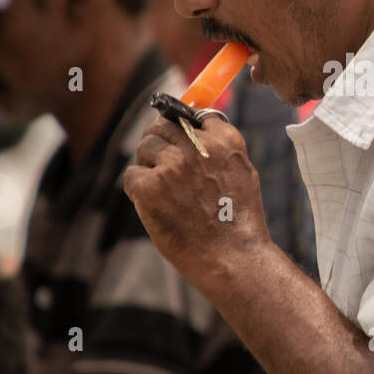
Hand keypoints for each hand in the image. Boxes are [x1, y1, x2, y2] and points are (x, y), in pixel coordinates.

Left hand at [122, 116, 272, 292]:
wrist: (232, 257)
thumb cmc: (238, 221)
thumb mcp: (242, 172)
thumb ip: (219, 148)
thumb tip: (195, 127)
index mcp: (224, 139)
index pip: (192, 115)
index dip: (182, 128)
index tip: (180, 140)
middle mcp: (197, 146)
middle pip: (162, 126)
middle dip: (160, 143)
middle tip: (163, 166)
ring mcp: (172, 165)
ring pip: (145, 148)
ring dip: (149, 166)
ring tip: (163, 192)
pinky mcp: (150, 187)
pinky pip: (132, 176)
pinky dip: (138, 190)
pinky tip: (155, 206)